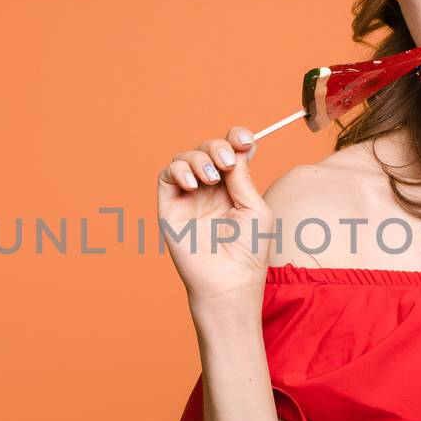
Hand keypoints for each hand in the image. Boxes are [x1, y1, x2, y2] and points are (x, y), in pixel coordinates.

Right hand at [157, 125, 271, 309]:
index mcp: (234, 187)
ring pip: (186, 158)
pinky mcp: (170, 206)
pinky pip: (167, 175)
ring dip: (199, 158)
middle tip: (226, 163)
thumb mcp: (254, 208)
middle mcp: (210, 188)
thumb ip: (242, 177)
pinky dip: (179, 170)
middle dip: (217, 147)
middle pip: (208, 149)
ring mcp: (189, 196)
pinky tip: (193, 184)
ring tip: (211, 177)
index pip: (231, 150)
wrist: (228, 283)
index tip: (246, 140)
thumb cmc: (248, 252)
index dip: (236, 138)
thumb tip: (237, 148)